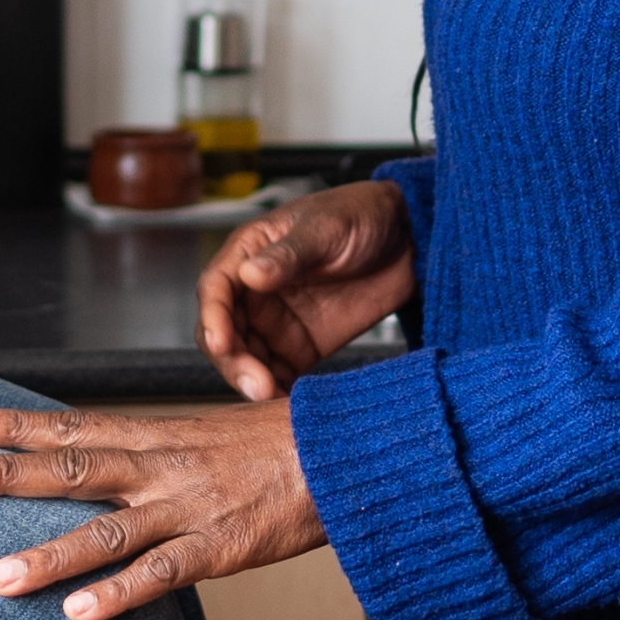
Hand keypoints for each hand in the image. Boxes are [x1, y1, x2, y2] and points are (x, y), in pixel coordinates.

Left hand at [0, 400, 322, 619]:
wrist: (353, 453)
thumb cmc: (285, 445)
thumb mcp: (211, 434)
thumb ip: (161, 449)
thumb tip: (114, 461)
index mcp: (161, 434)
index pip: (76, 425)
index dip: (20, 426)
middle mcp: (165, 467)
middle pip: (73, 468)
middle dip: (7, 475)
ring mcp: (190, 508)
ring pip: (107, 531)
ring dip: (48, 555)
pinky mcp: (222, 548)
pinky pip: (162, 574)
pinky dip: (119, 594)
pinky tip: (78, 614)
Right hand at [200, 180, 417, 398]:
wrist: (407, 237)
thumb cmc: (359, 215)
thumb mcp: (325, 228)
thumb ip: (289, 254)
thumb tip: (250, 274)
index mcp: (249, 254)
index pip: (215, 290)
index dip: (213, 318)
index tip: (221, 343)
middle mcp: (255, 292)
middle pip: (225, 333)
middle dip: (233, 361)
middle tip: (256, 383)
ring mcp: (277, 322)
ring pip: (247, 360)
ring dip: (253, 381)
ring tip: (274, 396)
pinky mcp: (302, 347)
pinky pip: (280, 375)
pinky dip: (279, 392)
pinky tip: (289, 403)